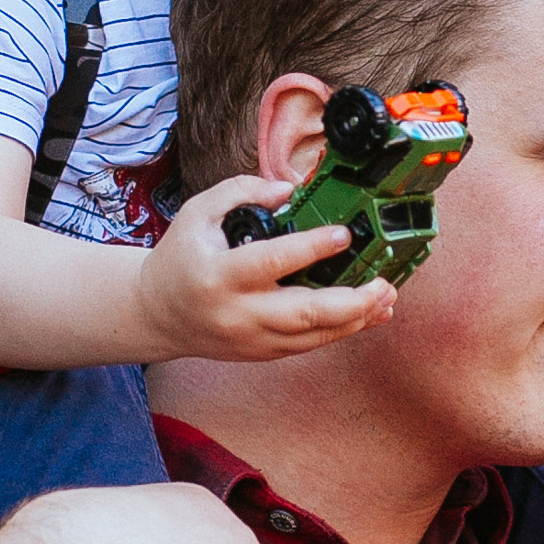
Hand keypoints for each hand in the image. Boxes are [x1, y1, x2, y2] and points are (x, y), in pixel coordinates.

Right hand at [133, 175, 398, 363]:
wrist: (157, 313)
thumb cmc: (181, 257)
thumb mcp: (199, 212)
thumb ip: (243, 192)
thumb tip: (292, 191)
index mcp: (218, 275)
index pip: (270, 262)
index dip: (309, 249)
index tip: (343, 235)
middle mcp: (237, 313)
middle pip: (302, 314)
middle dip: (350, 303)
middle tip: (383, 284)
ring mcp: (252, 339)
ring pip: (312, 337)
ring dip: (355, 319)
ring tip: (386, 296)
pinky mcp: (262, 352)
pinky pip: (309, 345)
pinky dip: (342, 331)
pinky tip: (368, 314)